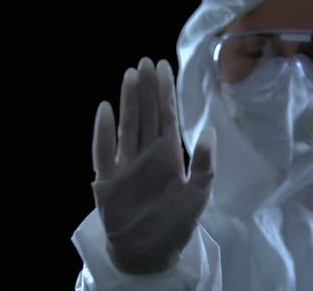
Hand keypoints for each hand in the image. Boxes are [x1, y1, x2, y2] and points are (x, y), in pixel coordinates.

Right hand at [91, 57, 215, 273]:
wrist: (149, 252)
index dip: (165, 92)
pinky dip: (102, 131)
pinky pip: (103, 150)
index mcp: (169, 155)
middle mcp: (147, 153)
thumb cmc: (176, 222)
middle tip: (145, 62)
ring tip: (130, 76)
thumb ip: (205, 164)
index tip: (163, 66)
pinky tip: (105, 110)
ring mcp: (126, 164)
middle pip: (146, 114)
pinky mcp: (107, 179)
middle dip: (147, 88)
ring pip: (127, 125)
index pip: (167, 116)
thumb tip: (210, 131)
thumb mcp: (198, 194)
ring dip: (128, 102)